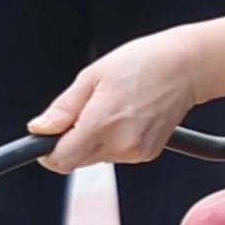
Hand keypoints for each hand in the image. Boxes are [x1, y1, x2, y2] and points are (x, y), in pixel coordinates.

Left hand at [30, 28, 204, 172]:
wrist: (185, 66)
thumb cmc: (143, 63)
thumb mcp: (92, 76)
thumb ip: (63, 108)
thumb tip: (39, 128)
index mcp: (102, 123)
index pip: (61, 159)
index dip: (48, 150)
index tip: (46, 137)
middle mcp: (120, 144)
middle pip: (76, 160)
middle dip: (71, 141)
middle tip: (86, 110)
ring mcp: (136, 152)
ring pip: (96, 157)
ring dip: (93, 139)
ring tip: (111, 108)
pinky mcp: (147, 154)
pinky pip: (116, 154)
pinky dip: (113, 140)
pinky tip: (125, 116)